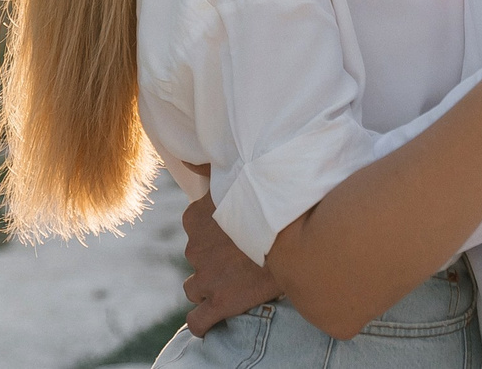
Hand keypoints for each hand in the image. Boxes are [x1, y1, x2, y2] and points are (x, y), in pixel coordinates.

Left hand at [180, 171, 281, 335]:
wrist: (296, 237)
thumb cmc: (270, 204)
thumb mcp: (238, 180)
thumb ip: (207, 168)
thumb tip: (185, 158)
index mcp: (195, 217)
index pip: (194, 230)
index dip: (214, 235)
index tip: (235, 236)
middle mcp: (195, 248)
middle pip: (196, 259)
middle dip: (213, 262)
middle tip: (242, 259)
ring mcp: (205, 278)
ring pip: (194, 288)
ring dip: (209, 287)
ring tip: (235, 284)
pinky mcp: (219, 303)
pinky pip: (197, 321)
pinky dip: (203, 322)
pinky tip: (214, 317)